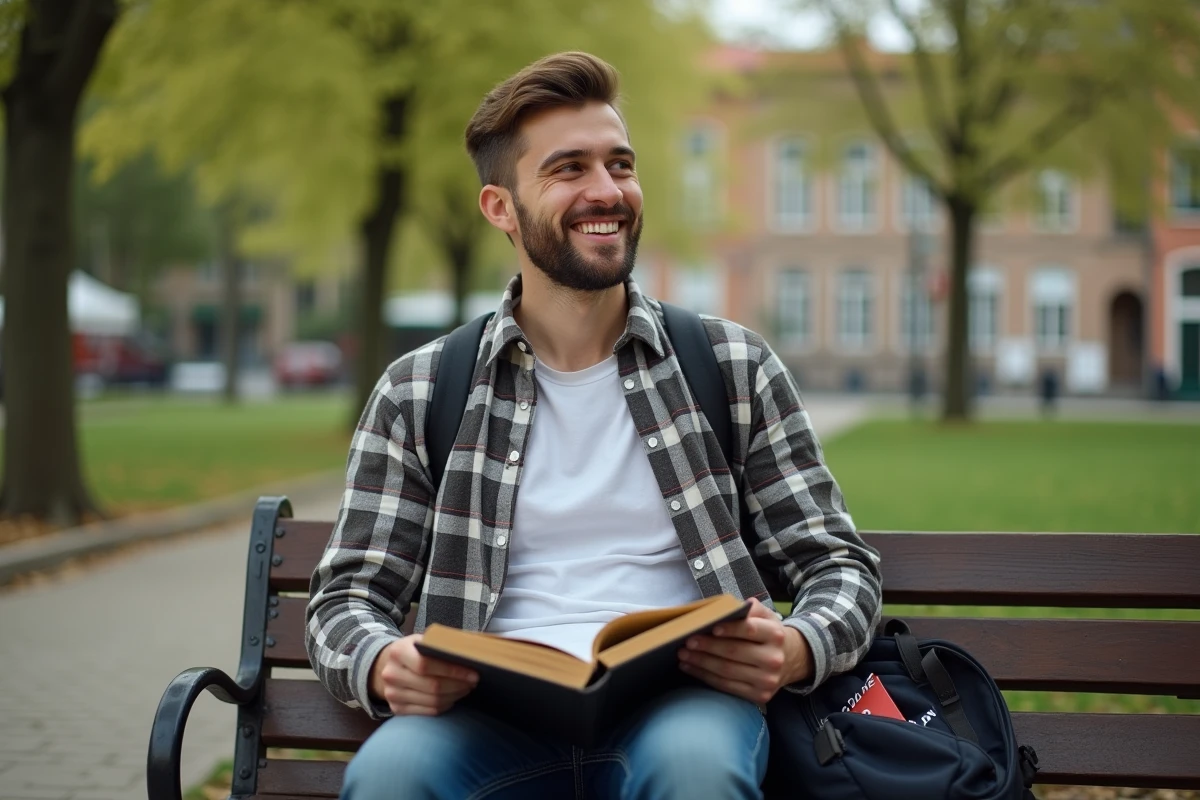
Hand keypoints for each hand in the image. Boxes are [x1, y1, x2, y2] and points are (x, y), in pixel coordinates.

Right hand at [369, 635, 478, 715]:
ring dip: (455, 696)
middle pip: (432, 686)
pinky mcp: (397, 709)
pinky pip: (429, 712)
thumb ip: (442, 643)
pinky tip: (453, 697)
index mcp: (398, 652)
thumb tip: (472, 649)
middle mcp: (391, 674)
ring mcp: (393, 694)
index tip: (473, 673)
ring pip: (433, 701)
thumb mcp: (422, 640)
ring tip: (466, 688)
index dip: (452, 671)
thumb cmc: (413, 651)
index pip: (426, 665)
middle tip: (473, 682)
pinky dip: (445, 705)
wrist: (387, 665)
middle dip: (458, 685)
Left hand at [677, 598, 812, 704]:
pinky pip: (726, 686)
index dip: (729, 628)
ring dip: (701, 663)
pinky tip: (691, 668)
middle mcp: (773, 659)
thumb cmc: (768, 634)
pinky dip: (705, 677)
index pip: (749, 629)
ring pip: (727, 671)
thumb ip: (749, 608)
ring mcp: (767, 680)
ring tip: (683, 655)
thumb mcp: (765, 616)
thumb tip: (725, 608)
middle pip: (734, 652)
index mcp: (775, 635)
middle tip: (687, 641)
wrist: (790, 660)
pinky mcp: (759, 695)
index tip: (710, 627)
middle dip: (707, 646)